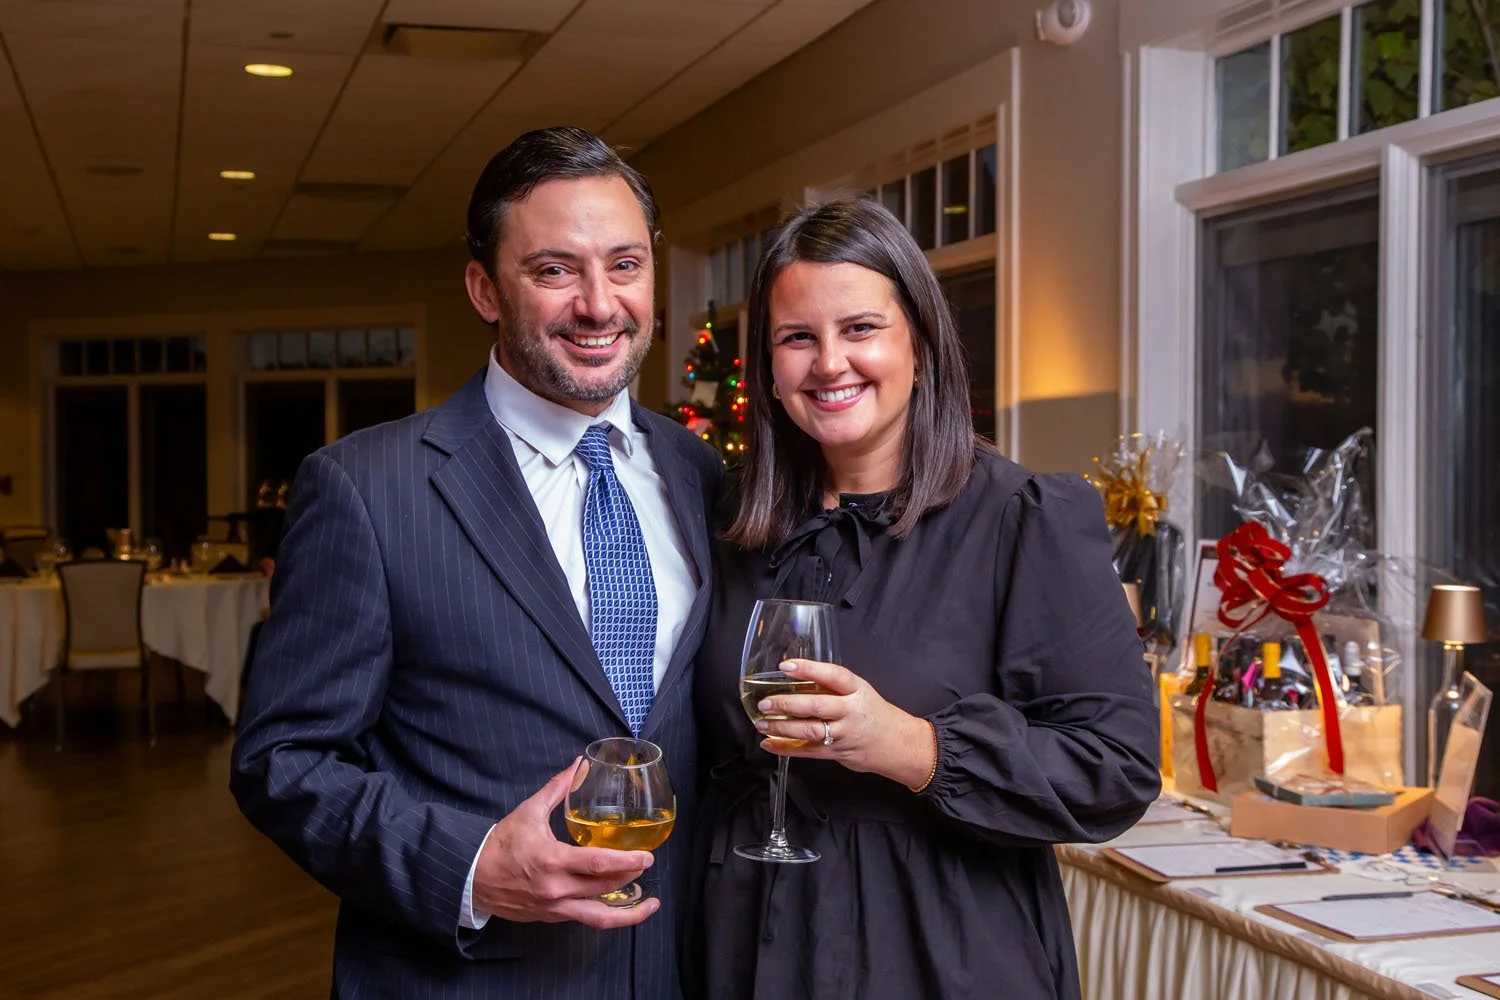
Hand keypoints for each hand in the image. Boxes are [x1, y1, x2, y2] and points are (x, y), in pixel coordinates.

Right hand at [470, 759, 658, 928]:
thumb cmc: (502, 843)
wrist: (472, 876)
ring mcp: (554, 907)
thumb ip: (558, 788)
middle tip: (647, 864)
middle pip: (605, 888)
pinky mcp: (551, 917)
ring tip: (649, 905)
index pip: (599, 865)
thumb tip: (579, 764)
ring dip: (628, 913)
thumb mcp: (530, 811)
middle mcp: (556, 889)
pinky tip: (621, 906)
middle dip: (631, 876)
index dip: (627, 862)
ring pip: (599, 917)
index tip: (647, 857)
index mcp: (552, 861)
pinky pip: (585, 919)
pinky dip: (606, 914)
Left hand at [755, 659, 935, 789]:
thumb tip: (797, 677)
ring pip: (810, 730)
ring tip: (762, 722)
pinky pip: (808, 752)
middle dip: (788, 704)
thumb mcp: (860, 692)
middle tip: (766, 702)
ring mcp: (844, 734)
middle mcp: (850, 711)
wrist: (898, 744)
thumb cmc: (874, 714)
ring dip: (782, 727)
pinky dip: (786, 748)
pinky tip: (769, 743)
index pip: (833, 675)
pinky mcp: (837, 753)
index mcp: (857, 690)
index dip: (809, 669)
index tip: (787, 666)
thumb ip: (833, 686)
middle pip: (817, 706)